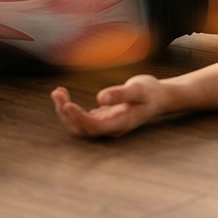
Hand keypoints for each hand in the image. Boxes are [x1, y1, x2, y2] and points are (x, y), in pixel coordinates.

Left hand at [51, 75, 167, 137]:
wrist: (160, 97)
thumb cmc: (150, 92)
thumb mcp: (138, 89)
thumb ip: (120, 94)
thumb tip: (100, 98)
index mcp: (120, 123)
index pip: (94, 126)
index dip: (78, 117)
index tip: (67, 104)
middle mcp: (111, 128)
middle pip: (82, 129)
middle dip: (66, 114)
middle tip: (57, 93)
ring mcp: (106, 124)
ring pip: (79, 125)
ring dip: (65, 112)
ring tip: (57, 93)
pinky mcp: (103, 117)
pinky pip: (82, 118)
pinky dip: (71, 109)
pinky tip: (64, 95)